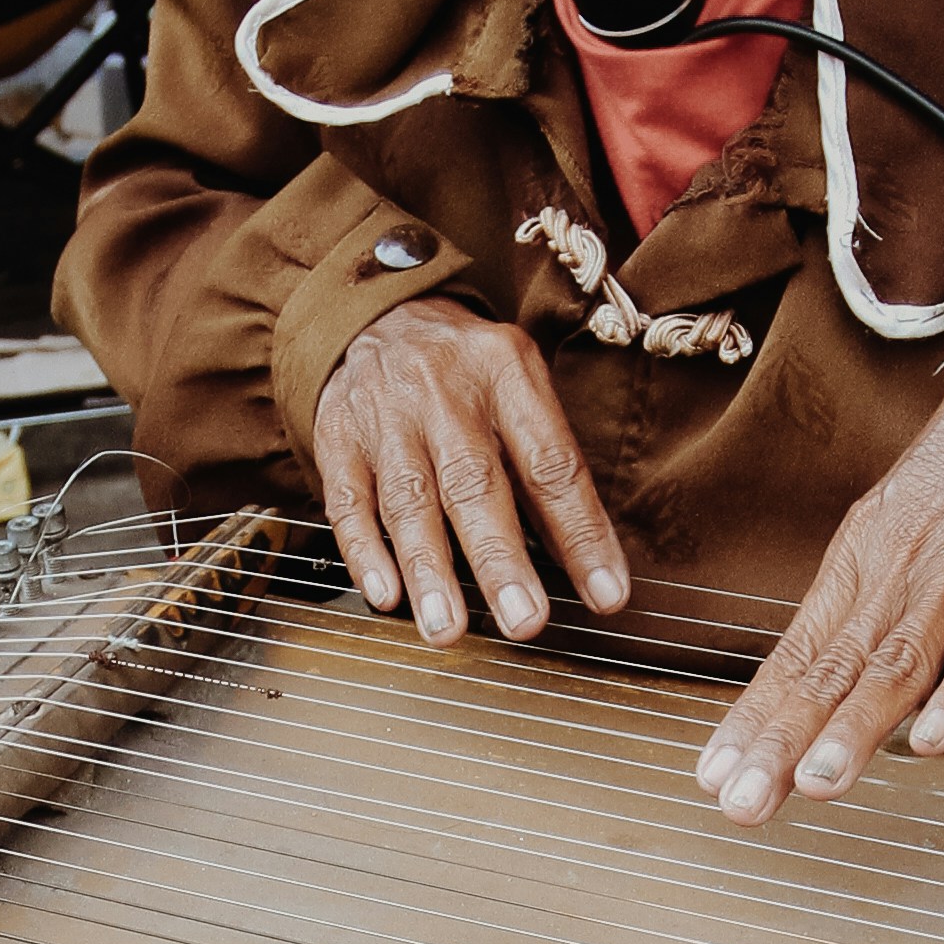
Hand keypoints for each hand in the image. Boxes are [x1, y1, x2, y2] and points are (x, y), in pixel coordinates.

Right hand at [313, 300, 632, 642]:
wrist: (380, 315)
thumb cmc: (468, 372)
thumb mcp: (521, 389)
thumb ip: (547, 467)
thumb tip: (588, 561)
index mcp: (506, 372)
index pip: (551, 463)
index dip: (581, 534)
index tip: (605, 594)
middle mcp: (444, 390)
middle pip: (474, 483)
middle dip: (500, 560)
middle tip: (524, 622)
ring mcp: (386, 415)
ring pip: (408, 499)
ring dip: (429, 570)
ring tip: (447, 628)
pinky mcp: (338, 438)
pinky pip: (349, 500)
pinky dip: (364, 551)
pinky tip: (384, 594)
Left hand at [697, 300, 943, 820]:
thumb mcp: (888, 538)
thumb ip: (856, 614)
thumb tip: (807, 683)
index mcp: (854, 573)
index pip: (792, 660)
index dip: (751, 721)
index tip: (713, 775)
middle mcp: (890, 583)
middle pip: (829, 673)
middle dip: (780, 743)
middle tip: (742, 801)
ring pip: (895, 666)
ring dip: (854, 730)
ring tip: (816, 783)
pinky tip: (932, 739)